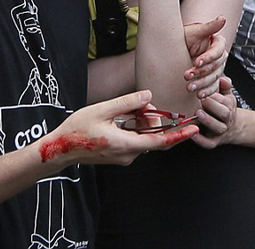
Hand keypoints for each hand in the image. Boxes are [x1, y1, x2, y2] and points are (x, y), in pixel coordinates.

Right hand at [38, 90, 197, 167]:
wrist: (60, 149)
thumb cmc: (78, 129)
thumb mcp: (102, 110)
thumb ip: (127, 103)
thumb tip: (149, 96)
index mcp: (126, 144)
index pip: (160, 142)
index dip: (179, 135)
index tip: (194, 128)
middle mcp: (128, 154)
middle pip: (153, 137)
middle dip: (156, 120)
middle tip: (147, 104)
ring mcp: (124, 157)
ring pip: (144, 138)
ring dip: (142, 123)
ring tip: (127, 110)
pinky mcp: (119, 155)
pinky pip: (135, 141)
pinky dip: (135, 129)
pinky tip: (123, 118)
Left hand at [182, 16, 228, 98]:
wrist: (174, 51)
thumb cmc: (184, 38)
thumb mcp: (194, 31)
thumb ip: (209, 27)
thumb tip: (222, 18)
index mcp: (217, 43)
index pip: (218, 51)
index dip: (208, 57)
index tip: (196, 62)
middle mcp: (219, 56)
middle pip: (216, 66)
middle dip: (201, 72)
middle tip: (187, 75)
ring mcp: (216, 68)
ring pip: (214, 78)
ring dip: (202, 84)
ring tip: (190, 87)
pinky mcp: (211, 79)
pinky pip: (213, 87)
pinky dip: (207, 92)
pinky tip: (199, 95)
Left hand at [191, 77, 236, 149]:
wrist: (233, 129)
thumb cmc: (224, 108)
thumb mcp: (227, 96)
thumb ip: (225, 87)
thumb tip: (223, 79)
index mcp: (229, 106)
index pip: (224, 100)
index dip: (215, 96)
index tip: (204, 90)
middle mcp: (226, 120)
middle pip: (224, 113)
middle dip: (213, 106)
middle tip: (202, 100)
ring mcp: (220, 131)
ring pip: (217, 127)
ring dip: (208, 120)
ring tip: (198, 114)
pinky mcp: (213, 142)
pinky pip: (208, 143)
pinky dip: (200, 139)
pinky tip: (192, 133)